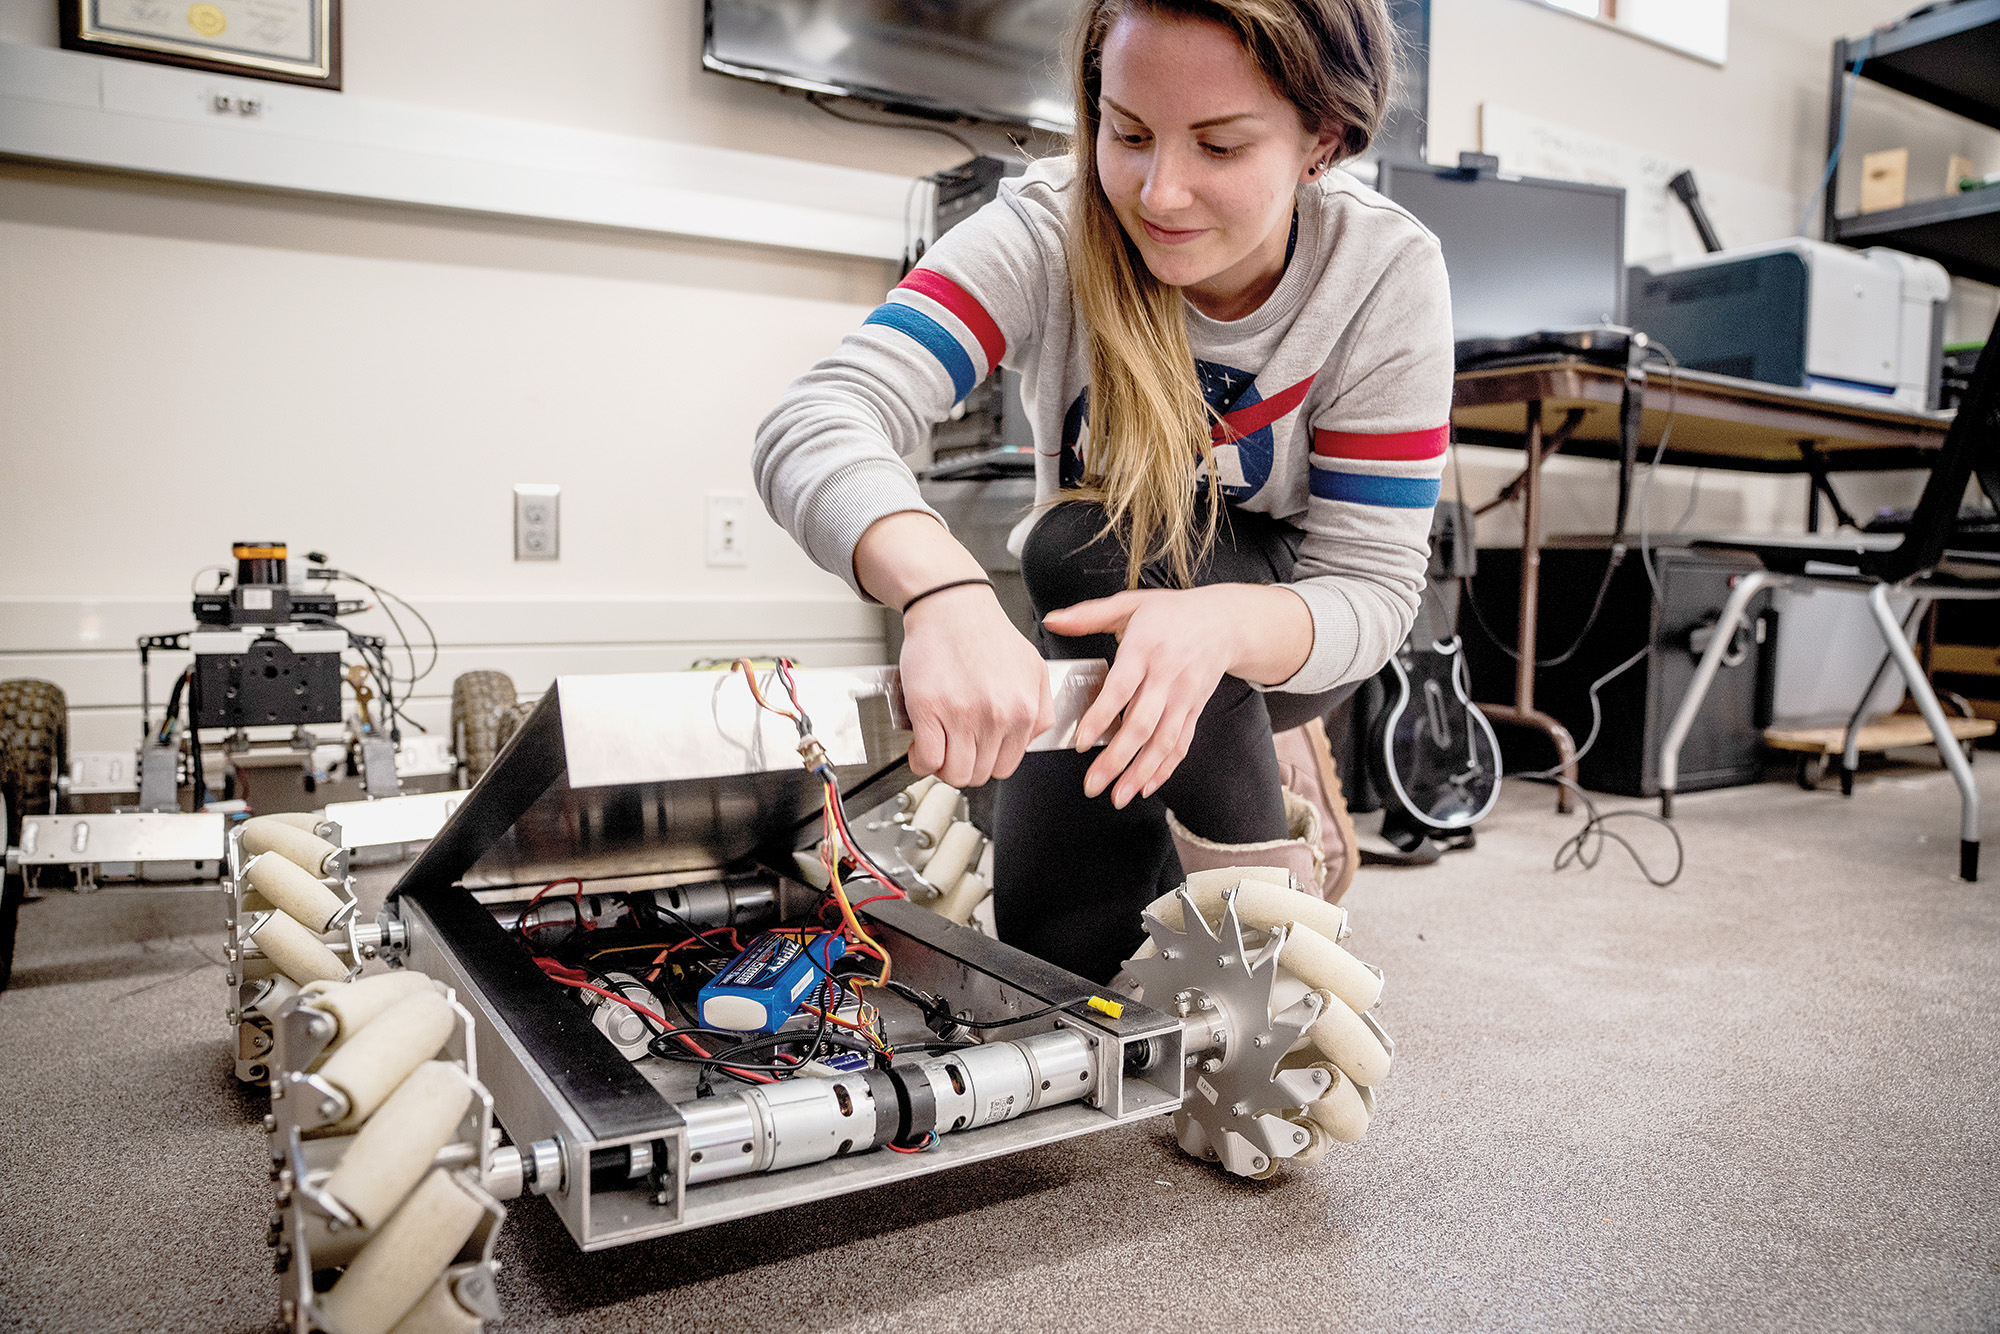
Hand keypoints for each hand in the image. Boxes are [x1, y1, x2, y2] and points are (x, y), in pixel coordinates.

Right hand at [899, 584, 1054, 787]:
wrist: (952, 604)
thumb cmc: (984, 631)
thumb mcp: (1033, 668)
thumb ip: (1041, 710)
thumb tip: (1028, 739)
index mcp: (1024, 710)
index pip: (1006, 766)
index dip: (986, 762)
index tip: (974, 751)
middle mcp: (997, 716)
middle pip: (979, 774)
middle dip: (963, 764)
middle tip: (952, 746)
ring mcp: (963, 715)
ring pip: (954, 773)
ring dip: (941, 765)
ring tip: (936, 744)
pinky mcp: (929, 709)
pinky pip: (927, 759)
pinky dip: (920, 759)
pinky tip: (919, 744)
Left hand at [1043, 583, 1310, 807]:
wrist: (1224, 621)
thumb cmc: (1171, 613)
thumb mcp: (1130, 604)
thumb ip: (1088, 615)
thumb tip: (1052, 621)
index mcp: (1145, 649)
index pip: (1122, 688)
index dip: (1102, 717)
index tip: (1082, 742)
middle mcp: (1167, 677)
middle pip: (1142, 724)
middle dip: (1116, 759)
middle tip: (1092, 784)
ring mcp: (1184, 697)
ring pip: (1163, 741)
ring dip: (1140, 773)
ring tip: (1117, 797)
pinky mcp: (1195, 710)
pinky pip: (1181, 744)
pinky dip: (1165, 769)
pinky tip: (1145, 787)